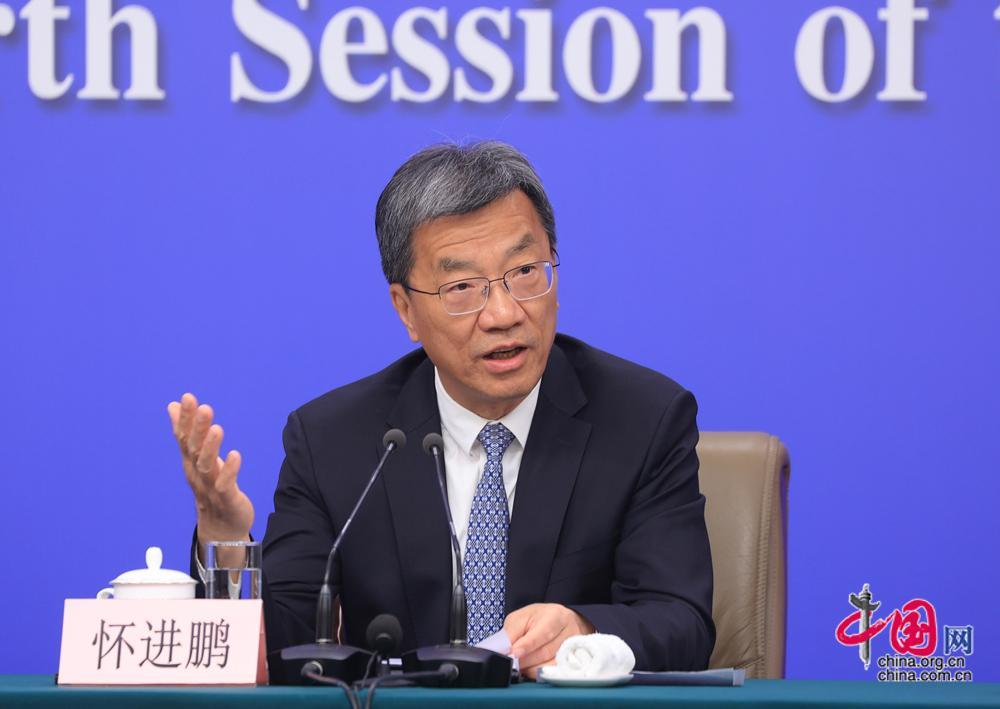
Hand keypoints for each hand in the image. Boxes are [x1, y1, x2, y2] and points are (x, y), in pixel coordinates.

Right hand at [167, 393, 253, 554]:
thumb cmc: (211, 487)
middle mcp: (196, 473)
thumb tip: (173, 405)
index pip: (184, 437)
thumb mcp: (198, 458)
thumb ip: (187, 432)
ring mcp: (210, 487)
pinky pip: (225, 485)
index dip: (185, 418)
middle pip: (193, 449)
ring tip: (217, 429)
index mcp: (190, 462)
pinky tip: (236, 455)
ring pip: (207, 466)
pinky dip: (229, 470)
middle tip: (204, 407)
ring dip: (211, 447)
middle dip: (197, 428)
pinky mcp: (226, 499)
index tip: (187, 397)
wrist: (221, 528)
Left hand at [504, 603, 595, 679]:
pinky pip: (555, 672)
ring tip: (519, 666)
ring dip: (531, 668)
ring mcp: (574, 648)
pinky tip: (530, 670)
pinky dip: (540, 673)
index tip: (513, 654)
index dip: (527, 645)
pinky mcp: (573, 661)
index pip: (543, 632)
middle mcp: (569, 631)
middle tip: (511, 663)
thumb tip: (504, 650)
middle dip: (525, 660)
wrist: (560, 621)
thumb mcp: (522, 618)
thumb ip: (512, 632)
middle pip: (546, 651)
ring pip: (551, 664)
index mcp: (556, 615)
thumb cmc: (538, 619)